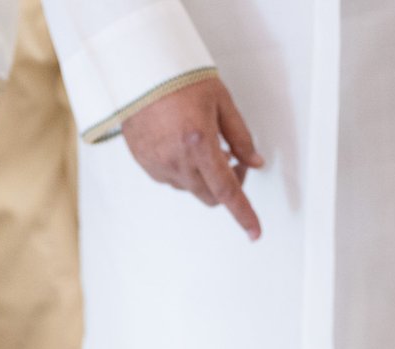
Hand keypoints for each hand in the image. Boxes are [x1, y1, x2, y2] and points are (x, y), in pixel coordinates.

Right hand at [120, 76, 263, 239]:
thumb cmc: (180, 78)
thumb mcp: (220, 100)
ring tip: (204, 144)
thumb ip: (240, 136)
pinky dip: (184, 170)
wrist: (138, 70)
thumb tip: (254, 162)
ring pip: (191, 188)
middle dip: (227, 186)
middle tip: (233, 158)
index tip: (255, 233)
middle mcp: (177, 159)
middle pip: (210, 196)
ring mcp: (158, 164)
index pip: (227, 190)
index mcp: (199, 142)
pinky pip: (171, 179)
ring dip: (204, 177)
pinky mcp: (145, 163)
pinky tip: (183, 145)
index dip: (244, 214)